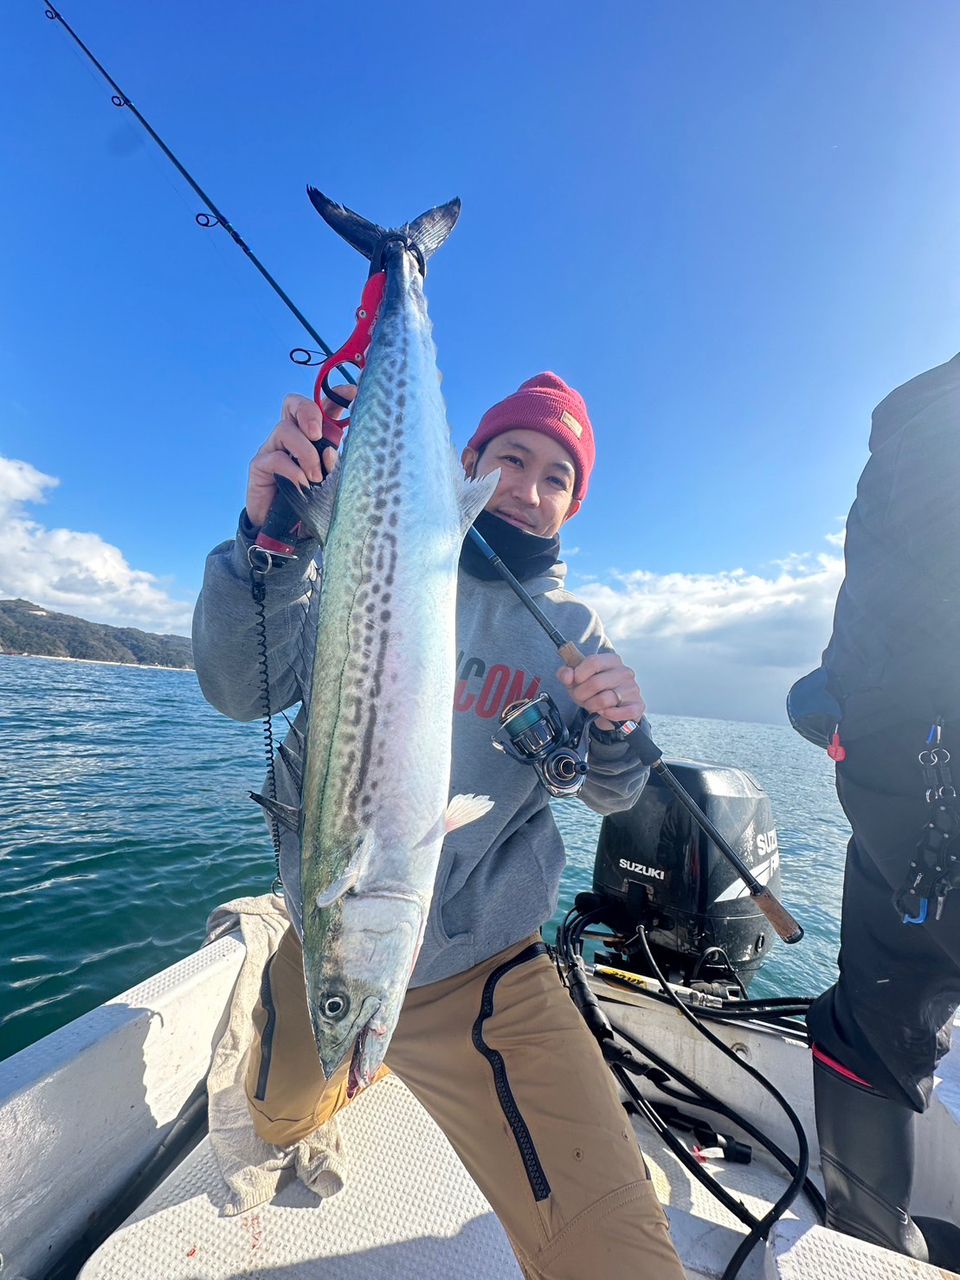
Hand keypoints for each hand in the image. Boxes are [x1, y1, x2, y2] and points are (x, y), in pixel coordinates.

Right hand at [245, 386, 355, 526]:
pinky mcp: (260, 466)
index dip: (335, 396)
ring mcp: (273, 449)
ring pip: (286, 429)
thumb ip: (334, 464)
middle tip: (318, 435)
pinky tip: (302, 485)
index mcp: (312, 436)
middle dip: (308, 412)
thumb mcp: (331, 482)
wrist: (284, 532)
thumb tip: (333, 451)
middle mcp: (291, 437)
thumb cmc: (312, 504)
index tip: (352, 394)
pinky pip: (276, 458)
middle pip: (293, 404)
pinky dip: (293, 471)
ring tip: (315, 479)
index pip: (322, 407)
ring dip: (306, 453)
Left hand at [557, 653, 645, 730]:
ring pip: (606, 699)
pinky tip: (605, 712)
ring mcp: (633, 688)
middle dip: (582, 694)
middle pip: (596, 682)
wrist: (609, 710)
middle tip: (580, 698)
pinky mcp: (638, 706)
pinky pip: (621, 712)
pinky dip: (609, 715)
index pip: (593, 662)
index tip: (575, 681)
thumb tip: (567, 674)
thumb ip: (566, 675)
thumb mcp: (576, 681)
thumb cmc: (592, 691)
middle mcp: (625, 672)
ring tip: (592, 705)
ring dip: (592, 706)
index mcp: (611, 660)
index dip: (579, 674)